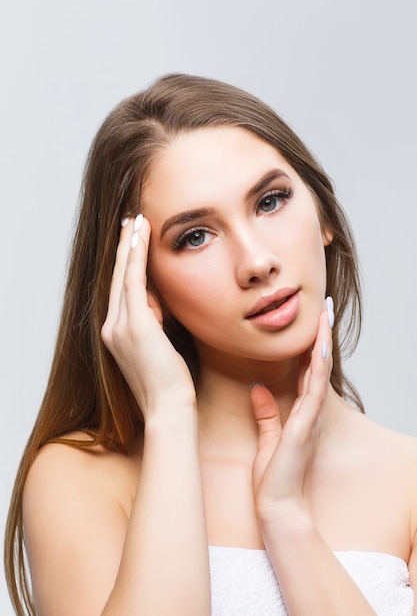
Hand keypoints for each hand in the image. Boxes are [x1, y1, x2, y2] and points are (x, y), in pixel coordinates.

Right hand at [101, 216, 196, 419]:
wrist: (168, 408)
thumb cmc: (171, 384)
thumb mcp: (161, 348)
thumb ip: (157, 325)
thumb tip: (162, 305)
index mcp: (117, 334)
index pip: (122, 290)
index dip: (126, 263)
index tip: (134, 242)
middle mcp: (112, 328)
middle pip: (117, 278)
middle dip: (124, 248)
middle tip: (131, 221)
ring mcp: (119, 326)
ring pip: (123, 275)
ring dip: (129, 246)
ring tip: (136, 221)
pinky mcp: (134, 325)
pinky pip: (133, 281)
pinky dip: (135, 256)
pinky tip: (140, 236)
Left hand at [251, 303, 332, 524]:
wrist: (275, 507)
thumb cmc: (272, 478)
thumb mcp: (266, 437)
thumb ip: (265, 411)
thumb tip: (257, 386)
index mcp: (300, 414)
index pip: (307, 372)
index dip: (310, 347)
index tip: (312, 323)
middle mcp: (309, 413)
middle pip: (318, 367)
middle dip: (321, 338)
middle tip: (326, 310)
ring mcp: (309, 419)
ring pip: (319, 373)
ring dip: (322, 344)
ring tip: (325, 318)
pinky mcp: (304, 426)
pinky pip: (314, 391)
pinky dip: (317, 368)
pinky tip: (318, 348)